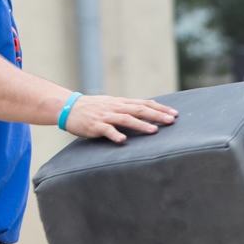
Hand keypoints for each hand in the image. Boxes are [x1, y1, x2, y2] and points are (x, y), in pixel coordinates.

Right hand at [62, 94, 176, 142]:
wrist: (69, 107)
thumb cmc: (94, 107)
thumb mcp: (114, 103)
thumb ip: (132, 105)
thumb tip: (152, 103)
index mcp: (121, 103)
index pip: (144, 104)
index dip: (160, 108)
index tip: (175, 114)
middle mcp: (116, 108)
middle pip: (139, 110)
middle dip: (156, 115)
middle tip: (171, 120)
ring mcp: (105, 116)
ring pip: (125, 119)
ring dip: (140, 125)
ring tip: (153, 130)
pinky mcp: (95, 125)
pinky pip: (106, 130)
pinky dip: (114, 134)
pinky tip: (122, 140)